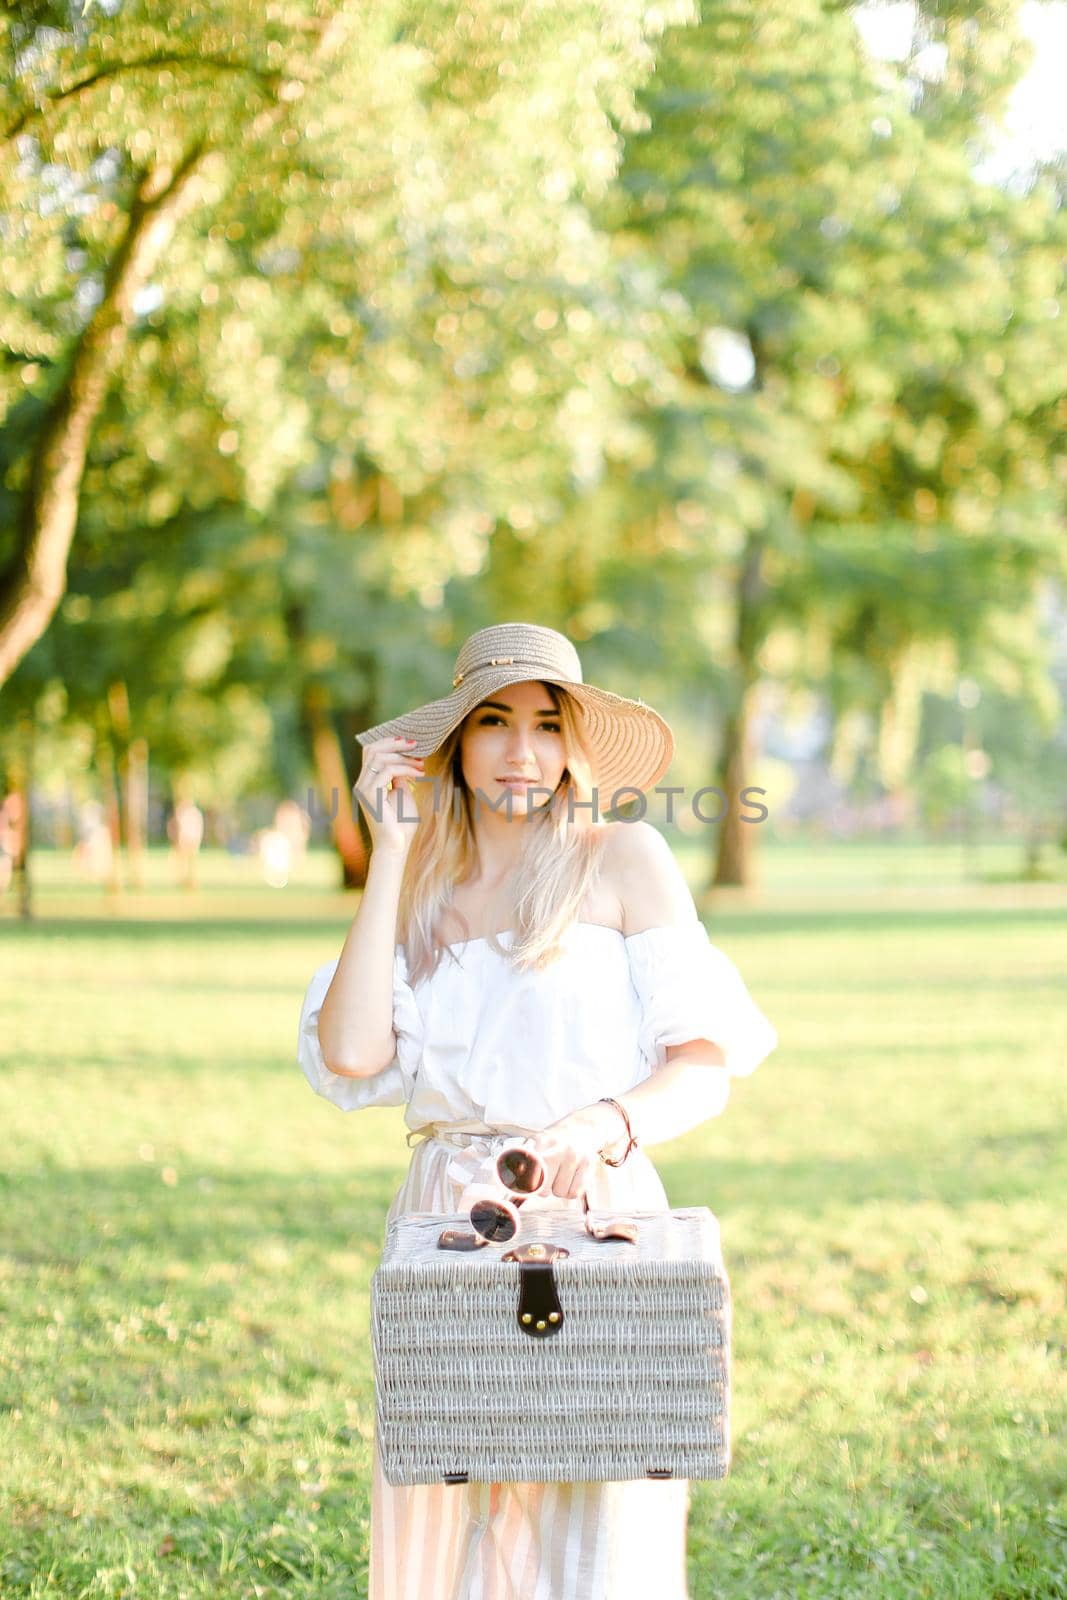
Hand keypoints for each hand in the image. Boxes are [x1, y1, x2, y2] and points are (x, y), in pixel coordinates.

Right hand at [353, 736, 426, 854]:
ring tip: (421, 763)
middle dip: (394, 743)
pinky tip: (420, 774)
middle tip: (416, 744)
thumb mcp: (403, 795)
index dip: (389, 743)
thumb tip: (404, 763)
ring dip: (404, 757)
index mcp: (368, 782)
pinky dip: (406, 769)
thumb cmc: (401, 825)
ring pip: (379, 758)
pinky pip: (388, 771)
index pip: (371, 752)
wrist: (396, 847)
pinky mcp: (370, 795)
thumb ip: (400, 778)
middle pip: (372, 749)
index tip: (410, 744)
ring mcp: (364, 788)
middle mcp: (362, 783)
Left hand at [527, 1103, 623, 1200]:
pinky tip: (570, 1178)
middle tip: (546, 1176)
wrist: (582, 1127)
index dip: (525, 1184)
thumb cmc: (553, 1140)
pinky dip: (570, 1191)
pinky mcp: (588, 1164)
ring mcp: (574, 1156)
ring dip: (557, 1189)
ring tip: (560, 1174)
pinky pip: (573, 1193)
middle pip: (542, 1189)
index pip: (527, 1173)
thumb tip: (507, 1182)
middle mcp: (558, 1148)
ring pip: (559, 1192)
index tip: (526, 1184)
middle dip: (542, 1188)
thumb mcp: (534, 1143)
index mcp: (540, 1142)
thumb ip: (519, 1161)